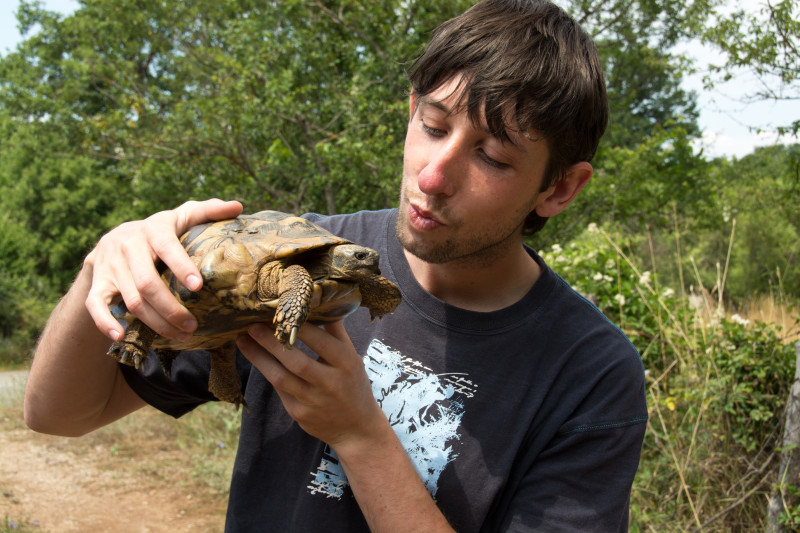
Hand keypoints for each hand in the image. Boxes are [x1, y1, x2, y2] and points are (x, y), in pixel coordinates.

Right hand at [83, 198, 242, 341]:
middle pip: (147, 282)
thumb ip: (208, 211)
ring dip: (155, 322)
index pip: (166, 246)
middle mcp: (128, 244)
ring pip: (130, 300)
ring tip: (180, 334)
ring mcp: (109, 265)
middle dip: (171, 308)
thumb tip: (238, 206)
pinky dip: (105, 322)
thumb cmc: (160, 232)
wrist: (112, 240)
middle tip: (193, 325)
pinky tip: (120, 336)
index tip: (198, 286)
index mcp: (153, 228)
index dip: (180, 265)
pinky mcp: (97, 282)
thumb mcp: (181, 217)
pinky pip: (95, 305)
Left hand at [236, 321, 386, 449]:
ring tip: (242, 340)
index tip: (279, 312)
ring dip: (258, 358)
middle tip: (250, 325)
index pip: (320, 341)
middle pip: (296, 361)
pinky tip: (255, 358)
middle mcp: (330, 383)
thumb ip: (335, 331)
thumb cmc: (353, 384)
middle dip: (271, 342)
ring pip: (280, 378)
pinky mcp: (299, 414)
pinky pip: (279, 391)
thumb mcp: (352, 357)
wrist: (356, 428)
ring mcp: (313, 402)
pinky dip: (267, 373)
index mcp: (346, 363)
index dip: (298, 327)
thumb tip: (319, 300)